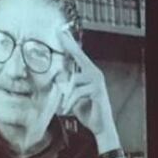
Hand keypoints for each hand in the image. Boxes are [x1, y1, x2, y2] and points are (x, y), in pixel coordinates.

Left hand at [55, 30, 119, 149]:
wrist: (100, 126)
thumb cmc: (87, 110)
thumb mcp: (72, 97)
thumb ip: (66, 86)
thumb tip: (56, 78)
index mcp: (89, 73)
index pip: (78, 55)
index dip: (70, 43)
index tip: (62, 31)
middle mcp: (95, 73)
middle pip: (79, 56)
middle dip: (69, 45)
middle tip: (60, 32)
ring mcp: (97, 81)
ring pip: (73, 80)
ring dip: (65, 95)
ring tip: (63, 106)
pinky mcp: (97, 90)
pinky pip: (76, 92)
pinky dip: (69, 102)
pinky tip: (66, 109)